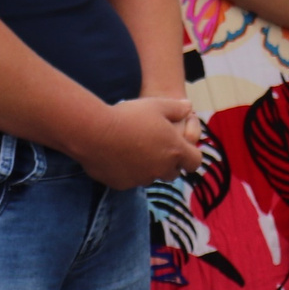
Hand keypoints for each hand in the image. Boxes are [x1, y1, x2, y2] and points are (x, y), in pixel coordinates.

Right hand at [78, 95, 204, 188]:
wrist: (94, 132)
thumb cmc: (129, 116)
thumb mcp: (158, 105)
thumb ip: (178, 108)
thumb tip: (189, 107)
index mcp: (175, 151)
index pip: (194, 162)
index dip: (191, 156)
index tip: (183, 149)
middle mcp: (161, 169)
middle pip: (173, 172)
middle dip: (169, 163)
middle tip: (157, 148)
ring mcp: (141, 179)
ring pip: (151, 177)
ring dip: (149, 168)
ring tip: (135, 150)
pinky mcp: (122, 184)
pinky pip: (131, 180)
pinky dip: (129, 172)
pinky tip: (119, 157)